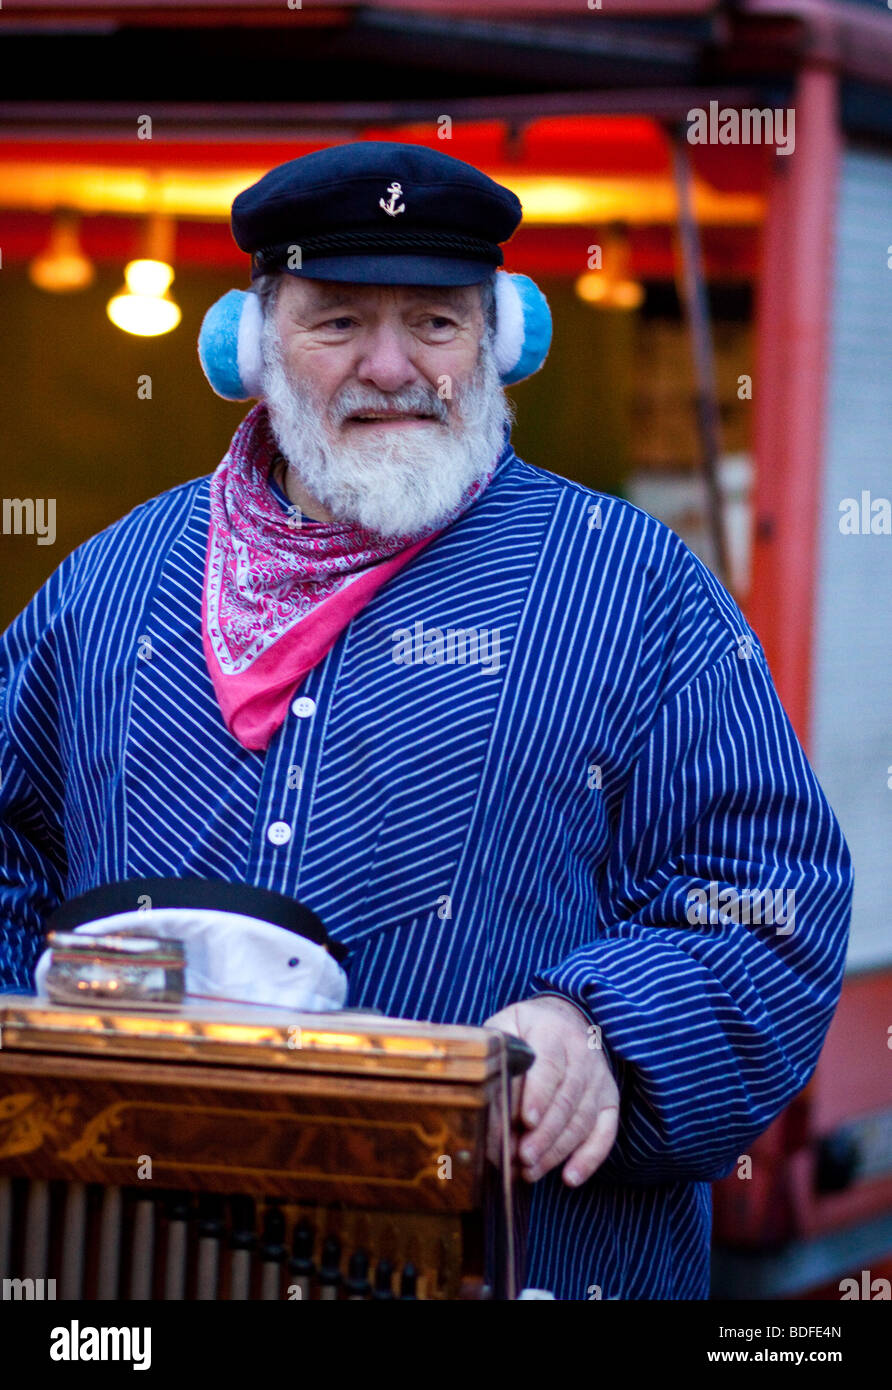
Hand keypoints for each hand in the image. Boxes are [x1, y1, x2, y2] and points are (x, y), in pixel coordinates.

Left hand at [483, 995, 618, 1186]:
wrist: (565, 1019)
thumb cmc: (526, 1029)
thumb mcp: (506, 1026)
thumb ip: (496, 1055)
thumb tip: (483, 1097)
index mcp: (551, 1030)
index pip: (548, 1065)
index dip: (539, 1095)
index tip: (526, 1121)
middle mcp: (581, 1053)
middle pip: (567, 1098)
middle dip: (545, 1133)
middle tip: (522, 1157)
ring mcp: (598, 1077)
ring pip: (583, 1119)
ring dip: (558, 1150)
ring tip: (531, 1171)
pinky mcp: (608, 1098)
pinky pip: (605, 1131)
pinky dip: (590, 1157)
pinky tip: (570, 1177)